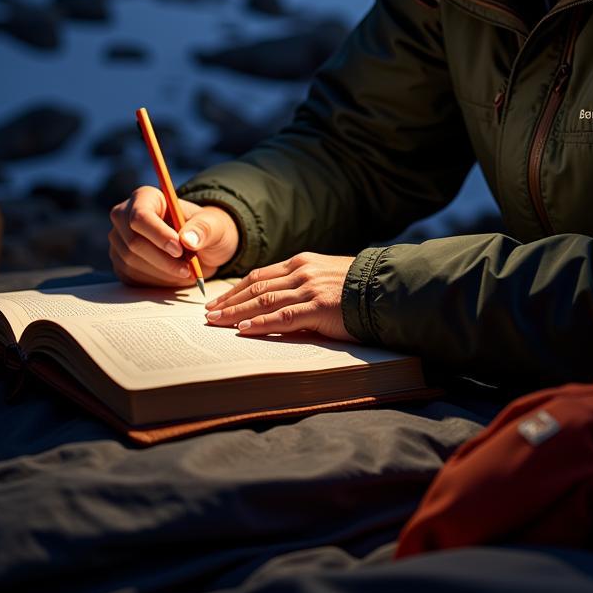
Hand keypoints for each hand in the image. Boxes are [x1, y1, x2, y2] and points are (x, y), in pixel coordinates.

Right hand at [109, 186, 239, 287]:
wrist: (200, 247)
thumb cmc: (206, 230)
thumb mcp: (214, 225)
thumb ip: (204, 229)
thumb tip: (188, 239)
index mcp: (145, 197)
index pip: (140, 216)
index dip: (158, 235)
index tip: (180, 250)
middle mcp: (125, 217)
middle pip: (134, 242)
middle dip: (163, 260)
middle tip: (188, 270)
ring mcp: (119, 241)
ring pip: (133, 263)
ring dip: (163, 273)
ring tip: (187, 272)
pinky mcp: (120, 263)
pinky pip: (133, 277)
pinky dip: (157, 282)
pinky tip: (174, 277)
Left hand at [204, 252, 355, 340]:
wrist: (384, 289)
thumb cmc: (357, 287)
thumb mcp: (325, 277)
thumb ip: (302, 283)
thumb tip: (277, 300)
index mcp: (301, 262)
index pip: (260, 276)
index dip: (236, 289)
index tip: (219, 301)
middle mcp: (301, 271)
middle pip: (256, 287)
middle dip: (229, 301)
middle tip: (209, 314)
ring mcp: (309, 288)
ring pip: (264, 301)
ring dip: (236, 313)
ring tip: (217, 323)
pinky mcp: (318, 306)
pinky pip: (283, 317)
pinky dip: (260, 323)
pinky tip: (243, 330)